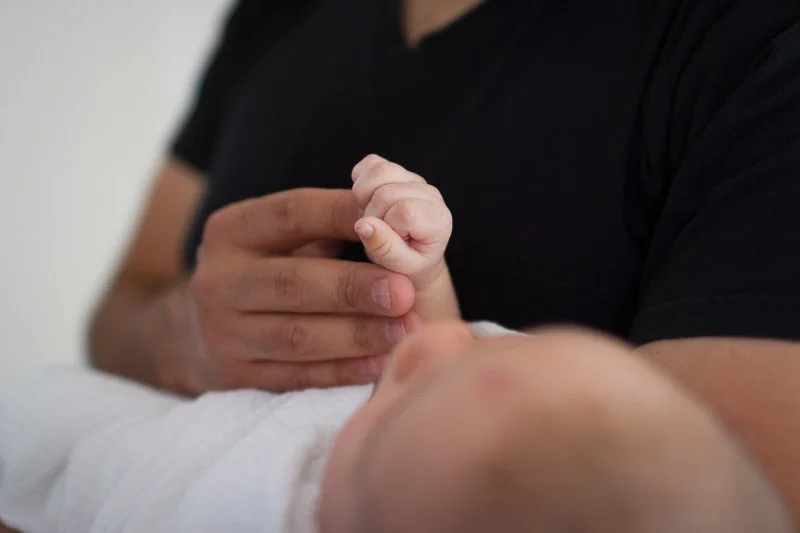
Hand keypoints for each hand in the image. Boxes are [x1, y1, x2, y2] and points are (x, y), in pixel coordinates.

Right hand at [185, 188, 419, 391]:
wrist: (200, 327)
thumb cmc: (265, 268)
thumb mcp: (279, 236)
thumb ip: (324, 226)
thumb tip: (389, 219)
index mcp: (231, 230)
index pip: (292, 214)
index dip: (344, 217)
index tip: (394, 225)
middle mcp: (218, 280)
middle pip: (292, 282)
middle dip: (354, 288)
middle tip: (405, 292)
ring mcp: (223, 332)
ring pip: (296, 336)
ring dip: (358, 335)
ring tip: (404, 331)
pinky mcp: (236, 375)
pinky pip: (298, 376)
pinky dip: (344, 371)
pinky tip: (381, 362)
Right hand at [351, 155, 451, 287]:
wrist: (414, 258)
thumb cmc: (409, 264)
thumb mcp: (400, 266)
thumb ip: (385, 248)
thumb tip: (364, 225)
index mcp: (437, 219)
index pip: (404, 210)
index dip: (386, 226)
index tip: (388, 241)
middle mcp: (430, 195)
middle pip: (386, 192)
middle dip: (372, 216)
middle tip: (378, 233)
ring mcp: (414, 180)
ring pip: (379, 171)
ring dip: (364, 196)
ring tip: (372, 217)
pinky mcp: (398, 171)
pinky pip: (371, 163)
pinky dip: (360, 180)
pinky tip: (366, 200)